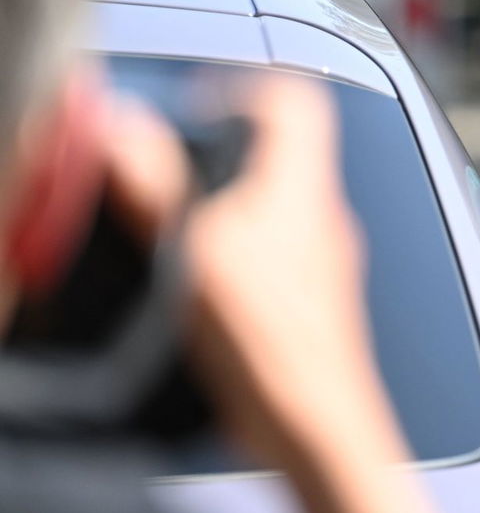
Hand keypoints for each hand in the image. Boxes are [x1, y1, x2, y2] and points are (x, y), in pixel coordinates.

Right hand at [180, 75, 393, 470]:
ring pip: (281, 207)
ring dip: (232, 209)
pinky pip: (280, 258)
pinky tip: (208, 292)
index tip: (199, 106)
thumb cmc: (274, 344)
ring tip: (185, 234)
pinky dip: (241, 257)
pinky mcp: (316, 305)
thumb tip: (120, 127)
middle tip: (176, 174)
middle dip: (226, 154)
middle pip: (286, 153)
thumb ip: (156, 185)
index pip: (299, 99)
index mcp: (305, 186)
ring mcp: (327, 262)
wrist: (319, 426)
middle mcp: (326, 217)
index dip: (247, 86)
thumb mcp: (194, 251)